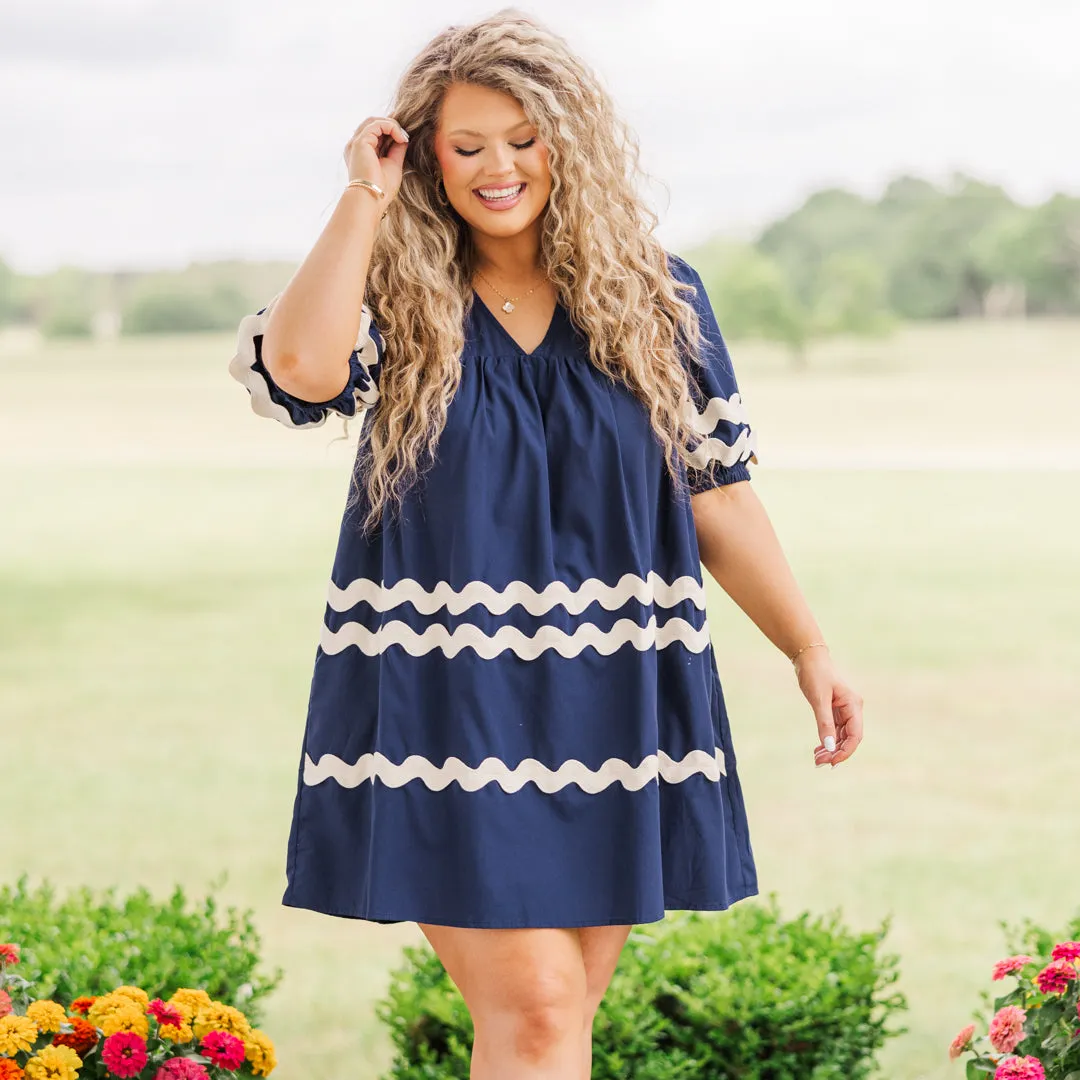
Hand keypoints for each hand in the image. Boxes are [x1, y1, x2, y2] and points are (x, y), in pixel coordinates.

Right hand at [344, 116, 409, 205]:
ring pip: (375, 121)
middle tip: (405, 136)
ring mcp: (356, 143)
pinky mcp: (360, 141)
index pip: (376, 133)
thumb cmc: (382, 188)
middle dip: (391, 126)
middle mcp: (356, 146)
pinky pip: (377, 124)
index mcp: (362, 152)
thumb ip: (397, 149)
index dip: (391, 131)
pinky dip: (391, 127)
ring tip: (403, 137)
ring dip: (392, 125)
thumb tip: (403, 137)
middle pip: (374, 124)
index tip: (405, 138)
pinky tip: (400, 137)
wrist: (372, 198)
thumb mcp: (393, 164)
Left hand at [794, 648, 863, 768]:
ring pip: (841, 737)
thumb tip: (830, 747)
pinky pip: (834, 731)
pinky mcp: (835, 711)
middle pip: (849, 739)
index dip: (845, 751)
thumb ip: (825, 723)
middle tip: (819, 763)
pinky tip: (819, 749)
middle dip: (836, 752)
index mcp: (853, 706)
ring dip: (831, 749)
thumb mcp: (819, 699)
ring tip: (817, 759)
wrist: (809, 658)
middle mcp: (852, 710)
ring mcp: (844, 711)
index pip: (855, 736)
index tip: (832, 762)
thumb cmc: (815, 674)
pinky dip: (828, 741)